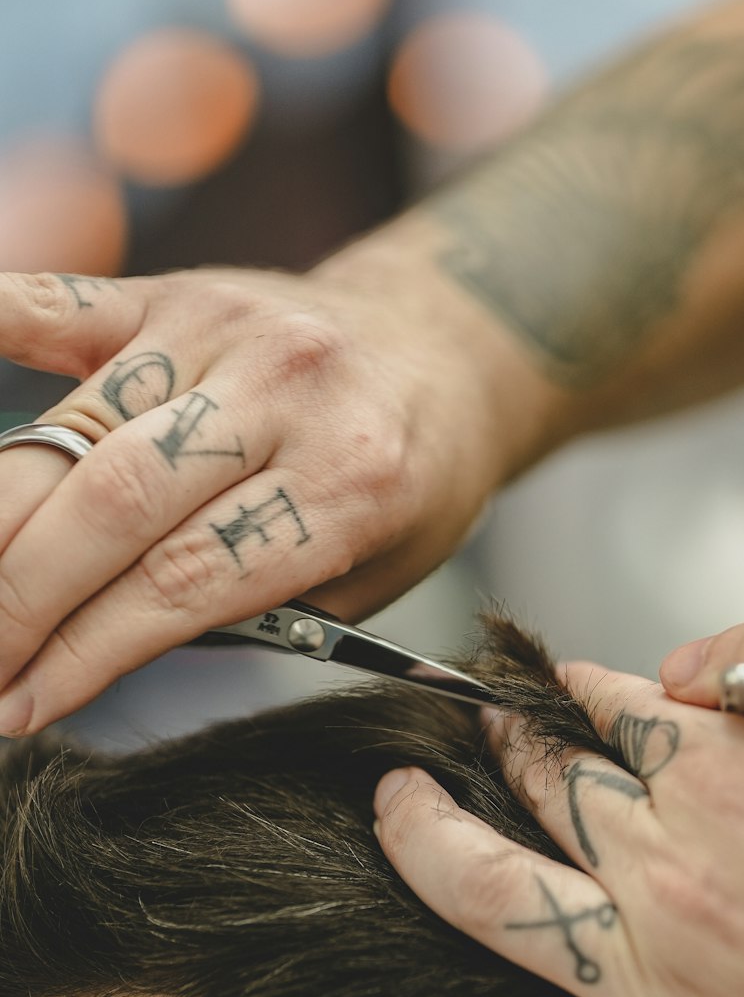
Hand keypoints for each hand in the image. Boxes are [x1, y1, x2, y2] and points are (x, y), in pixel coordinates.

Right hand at [0, 225, 561, 732]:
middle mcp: (286, 393)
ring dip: (0, 520)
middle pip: (113, 502)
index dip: (87, 651)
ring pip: (76, 428)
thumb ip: (243, 608)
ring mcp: (225, 329)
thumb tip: (89, 643)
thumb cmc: (406, 483)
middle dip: (20, 597)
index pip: (185, 582)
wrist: (447, 349)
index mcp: (351, 484)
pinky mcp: (178, 290)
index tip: (18, 705)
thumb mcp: (365, 576)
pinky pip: (62, 303)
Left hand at [296, 604, 743, 996]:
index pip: (605, 702)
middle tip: (478, 734)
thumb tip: (676, 665)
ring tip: (385, 808)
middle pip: (538, 779)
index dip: (571, 688)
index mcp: (731, 769)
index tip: (556, 690)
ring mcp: (652, 978)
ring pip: (484, 891)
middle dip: (501, 743)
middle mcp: (667, 863)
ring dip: (418, 843)